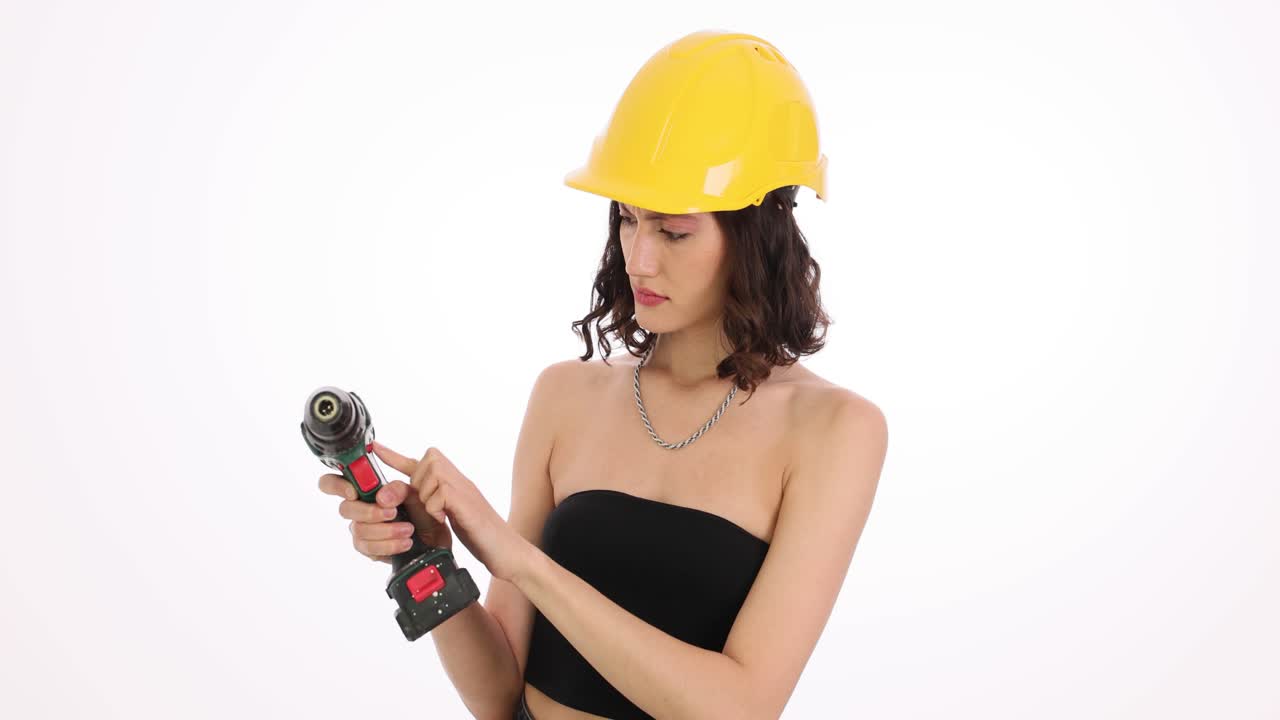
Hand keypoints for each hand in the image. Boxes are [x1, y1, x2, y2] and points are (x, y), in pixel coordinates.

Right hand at [317, 472, 451, 564]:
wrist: (436, 536)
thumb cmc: (422, 510)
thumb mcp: (415, 493)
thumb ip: (398, 489)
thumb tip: (381, 497)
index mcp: (365, 489)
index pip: (333, 482)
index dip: (336, 485)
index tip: (354, 491)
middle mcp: (358, 508)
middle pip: (345, 509)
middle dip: (370, 512)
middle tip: (393, 513)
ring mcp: (361, 529)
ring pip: (359, 530)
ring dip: (386, 530)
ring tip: (408, 529)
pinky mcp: (368, 548)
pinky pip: (368, 548)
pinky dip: (390, 545)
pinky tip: (405, 542)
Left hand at [372, 441, 531, 582]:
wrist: (507, 550)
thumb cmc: (480, 535)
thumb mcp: (449, 516)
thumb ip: (432, 504)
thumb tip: (409, 498)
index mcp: (452, 483)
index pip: (419, 463)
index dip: (395, 456)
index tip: (374, 447)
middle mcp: (458, 480)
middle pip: (426, 463)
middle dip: (418, 484)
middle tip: (428, 507)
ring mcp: (464, 488)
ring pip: (431, 475)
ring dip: (427, 497)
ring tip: (438, 516)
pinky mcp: (466, 501)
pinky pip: (440, 492)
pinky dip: (436, 508)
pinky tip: (444, 520)